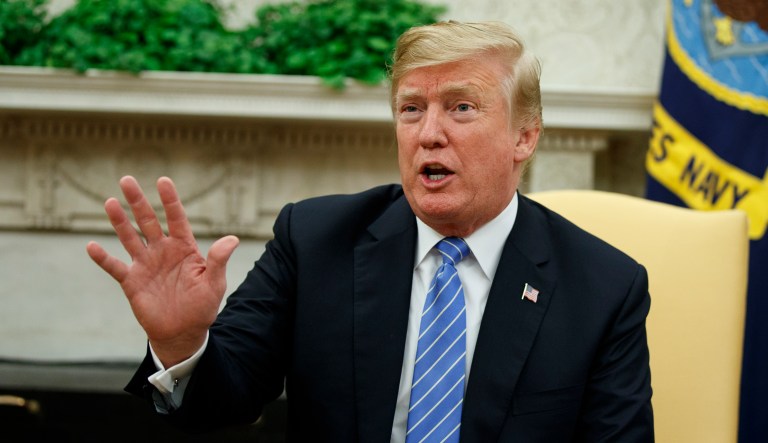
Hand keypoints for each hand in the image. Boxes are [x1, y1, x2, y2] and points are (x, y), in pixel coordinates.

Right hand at [86, 176, 238, 366]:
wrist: (183, 332)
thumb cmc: (202, 306)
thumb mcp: (214, 283)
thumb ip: (218, 260)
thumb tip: (232, 239)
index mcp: (184, 248)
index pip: (176, 218)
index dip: (170, 200)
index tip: (163, 181)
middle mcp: (162, 251)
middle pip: (148, 221)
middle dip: (138, 201)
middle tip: (126, 179)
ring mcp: (145, 265)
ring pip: (130, 238)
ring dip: (119, 221)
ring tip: (110, 202)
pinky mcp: (132, 282)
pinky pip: (114, 267)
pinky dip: (103, 258)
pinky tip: (91, 247)